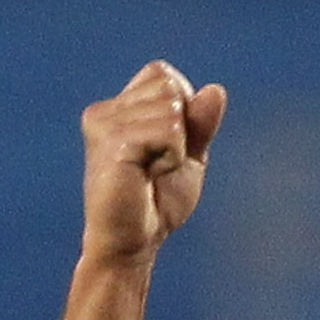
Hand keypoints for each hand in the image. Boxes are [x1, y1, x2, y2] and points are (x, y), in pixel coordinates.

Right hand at [80, 61, 227, 266]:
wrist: (131, 245)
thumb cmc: (154, 205)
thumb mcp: (188, 158)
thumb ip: (200, 124)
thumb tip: (215, 90)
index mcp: (116, 109)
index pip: (161, 74)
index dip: (179, 108)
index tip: (162, 149)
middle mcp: (104, 111)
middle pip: (169, 87)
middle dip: (179, 128)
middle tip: (155, 166)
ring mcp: (104, 124)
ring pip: (171, 109)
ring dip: (175, 147)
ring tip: (149, 174)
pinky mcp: (112, 141)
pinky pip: (169, 131)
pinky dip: (172, 157)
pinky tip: (147, 178)